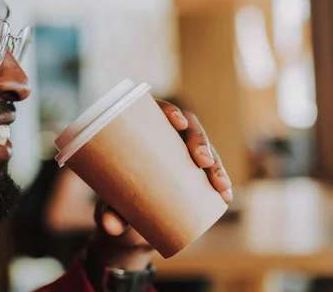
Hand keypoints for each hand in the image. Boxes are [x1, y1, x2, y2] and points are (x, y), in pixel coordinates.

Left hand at [87, 100, 231, 270]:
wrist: (128, 225)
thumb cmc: (115, 203)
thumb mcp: (110, 206)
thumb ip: (109, 213)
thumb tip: (110, 225)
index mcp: (141, 131)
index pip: (156, 111)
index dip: (170, 111)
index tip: (178, 123)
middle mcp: (165, 139)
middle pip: (187, 129)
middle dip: (200, 141)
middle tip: (203, 160)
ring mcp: (182, 156)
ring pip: (205, 151)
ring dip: (217, 164)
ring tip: (220, 184)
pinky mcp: (194, 175)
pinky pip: (212, 174)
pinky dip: (221, 183)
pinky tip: (226, 196)